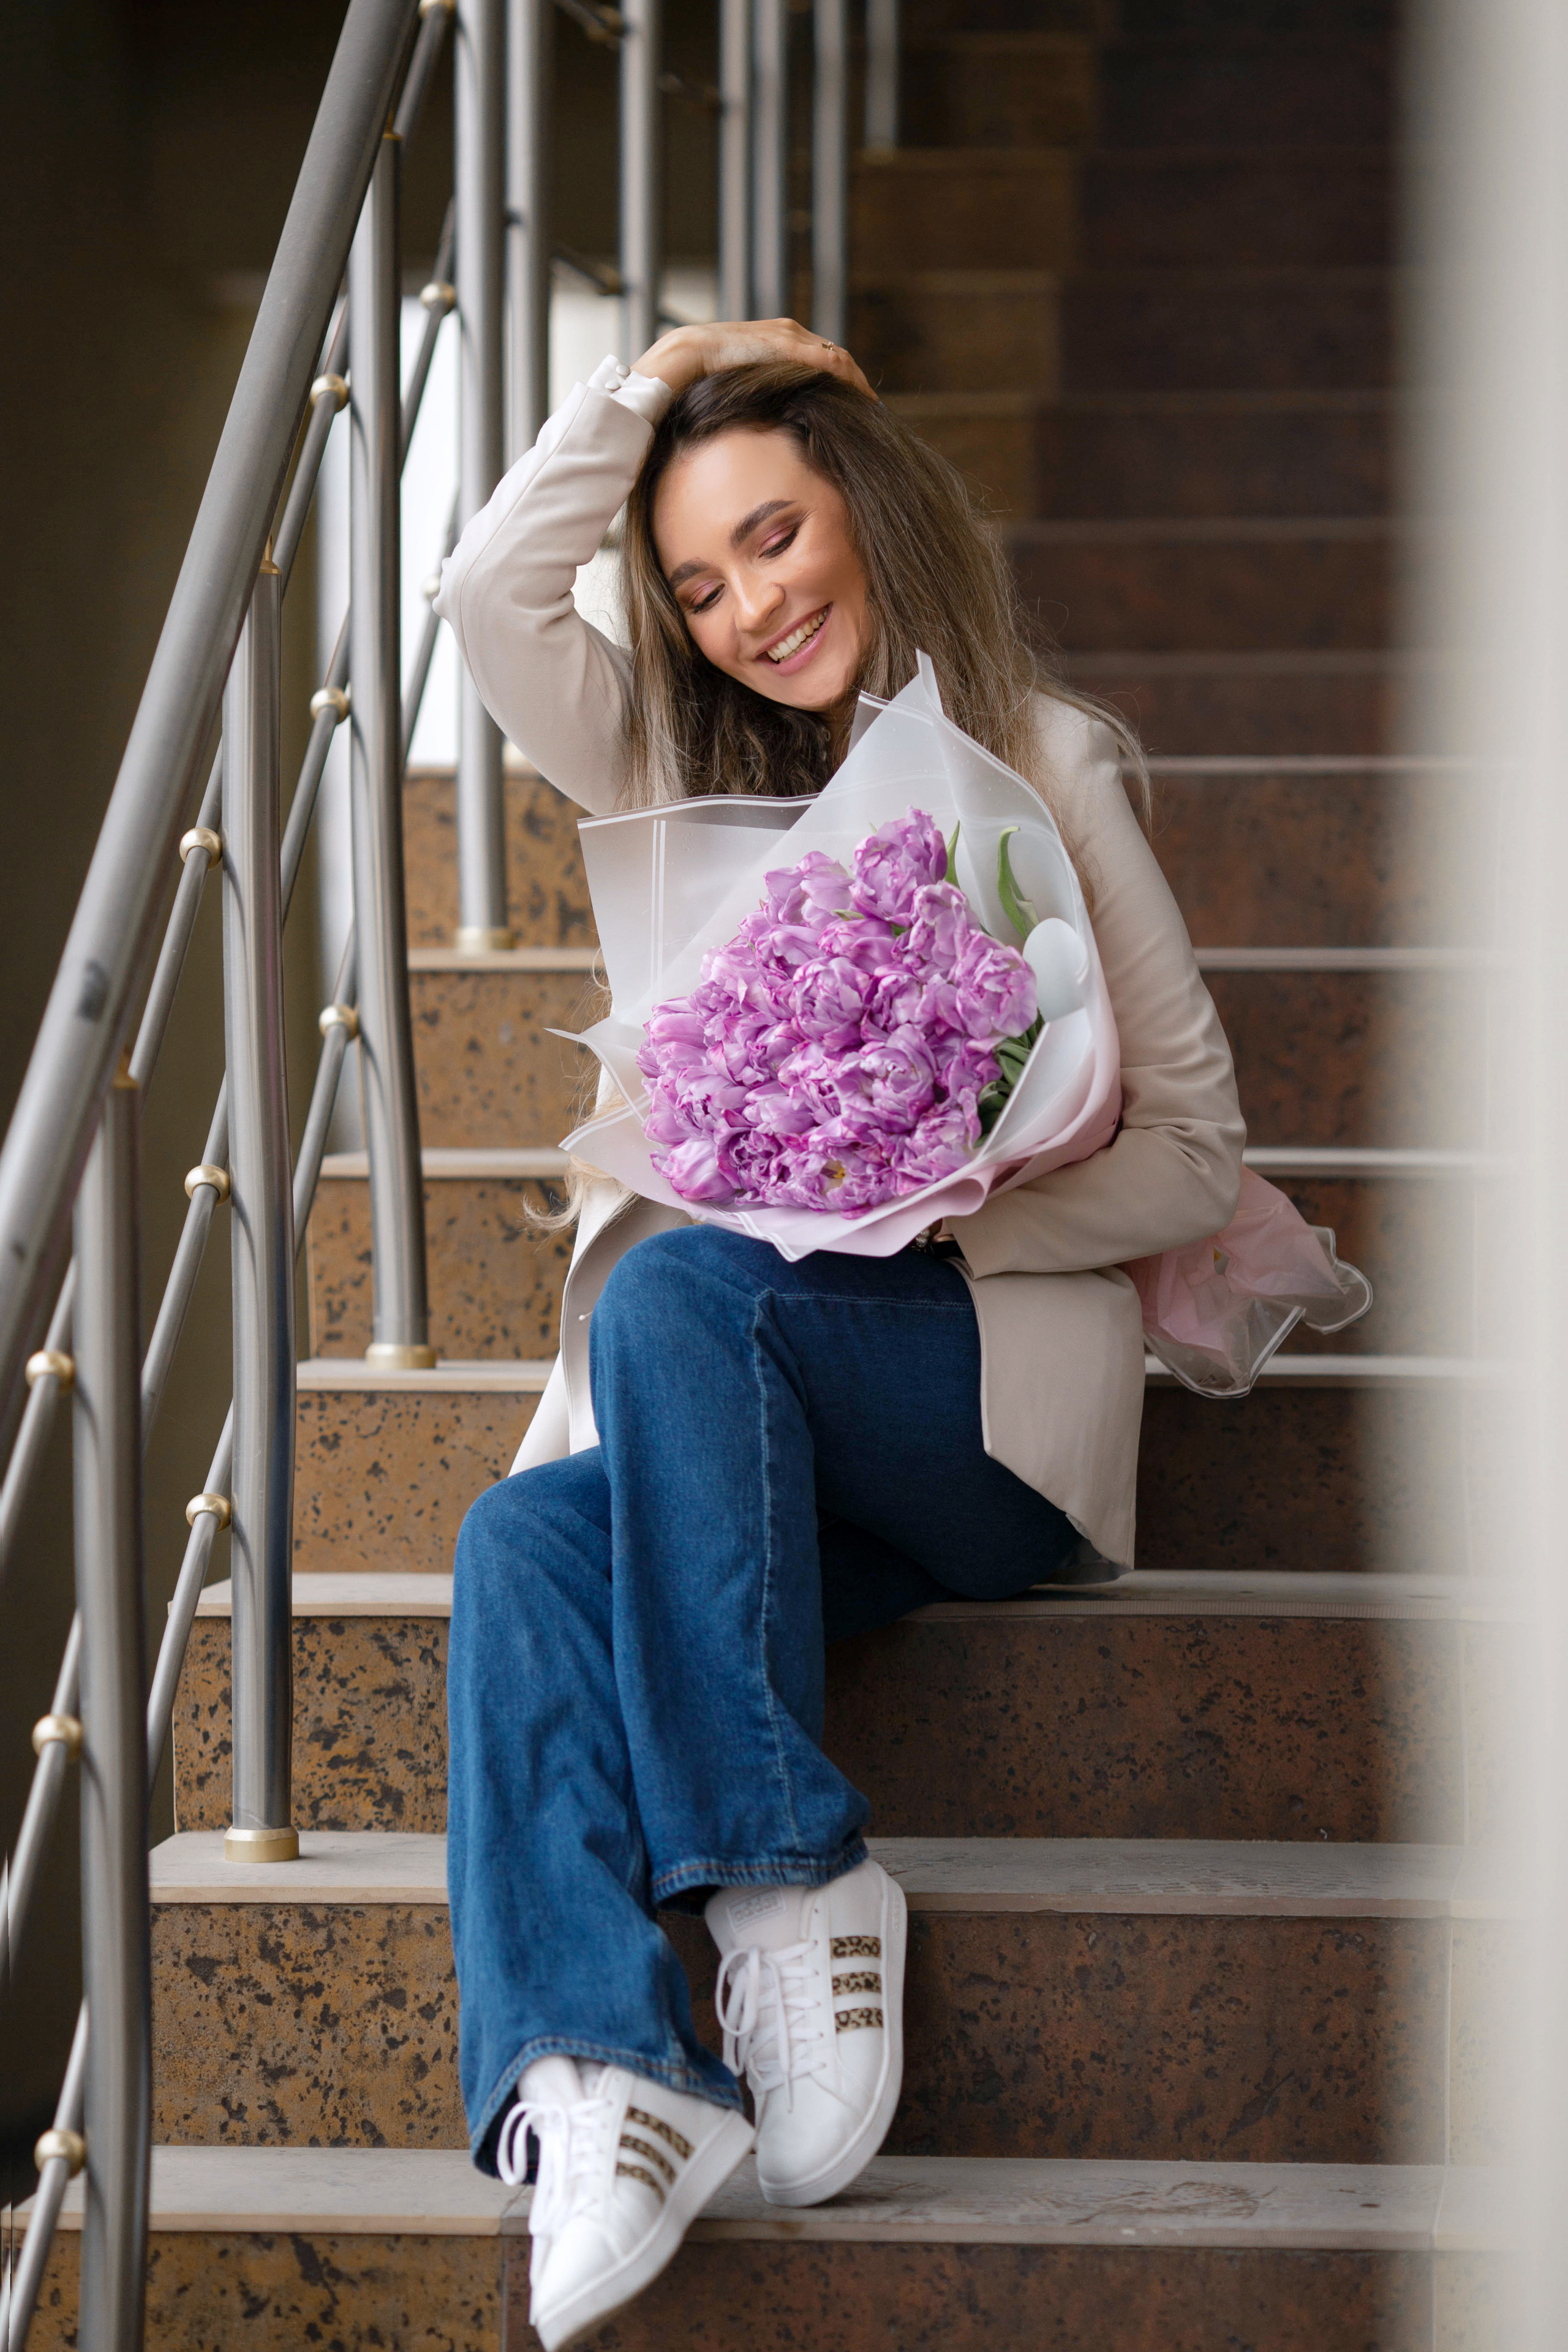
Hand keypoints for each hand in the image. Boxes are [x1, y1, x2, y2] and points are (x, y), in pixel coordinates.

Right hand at [632, 317, 873, 401]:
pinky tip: (859, 397)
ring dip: (855, 382)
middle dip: (853, 382)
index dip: (839, 379)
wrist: (685, 356)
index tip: (853, 402)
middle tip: (870, 407)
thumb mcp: (737, 386)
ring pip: (836, 357)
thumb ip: (756, 394)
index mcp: (777, 339)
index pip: (819, 358)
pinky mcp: (786, 345)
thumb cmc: (701, 376)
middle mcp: (787, 333)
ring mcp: (788, 337)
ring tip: (869, 406)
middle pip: (834, 356)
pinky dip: (846, 378)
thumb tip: (763, 423)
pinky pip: (826, 361)